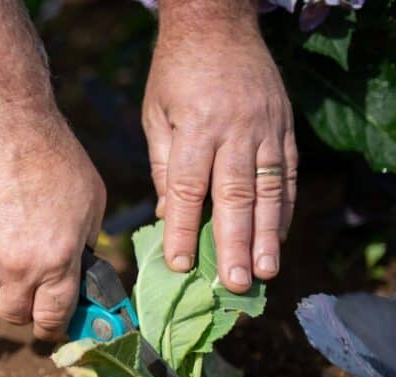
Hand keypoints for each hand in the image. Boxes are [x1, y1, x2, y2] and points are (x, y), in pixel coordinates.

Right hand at [0, 111, 105, 340]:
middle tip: (28, 287)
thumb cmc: (54, 156)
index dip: (52, 326)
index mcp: (59, 261)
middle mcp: (19, 269)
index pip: (52, 319)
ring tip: (1, 266)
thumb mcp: (92, 199)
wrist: (2, 127)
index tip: (50, 323)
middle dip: (25, 306)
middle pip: (15, 315)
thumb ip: (87, 242)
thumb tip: (81, 270)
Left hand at [142, 15, 296, 291]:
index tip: (180, 265)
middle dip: (234, 244)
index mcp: (197, 127)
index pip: (189, 189)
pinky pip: (287, 174)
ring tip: (264, 272)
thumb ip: (165, 166)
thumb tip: (169, 215)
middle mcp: (236, 130)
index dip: (184, 230)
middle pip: (235, 197)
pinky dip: (284, 209)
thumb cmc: (175, 74)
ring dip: (267, 236)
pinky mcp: (284, 126)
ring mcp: (266, 128)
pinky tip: (278, 237)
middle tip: (233, 284)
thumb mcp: (156, 115)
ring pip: (269, 190)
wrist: (217, 23)